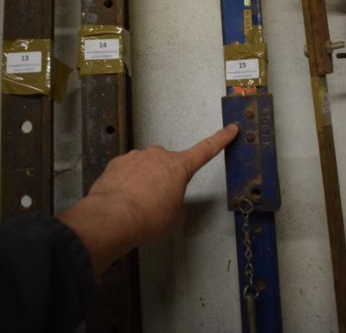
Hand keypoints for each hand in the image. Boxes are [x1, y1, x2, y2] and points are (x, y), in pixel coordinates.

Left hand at [58, 123, 238, 276]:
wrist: (112, 218)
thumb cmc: (149, 219)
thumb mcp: (174, 218)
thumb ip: (177, 203)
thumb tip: (168, 201)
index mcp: (179, 166)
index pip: (206, 150)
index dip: (221, 139)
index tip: (231, 128)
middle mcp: (159, 155)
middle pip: (168, 165)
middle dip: (165, 179)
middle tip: (157, 202)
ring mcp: (136, 156)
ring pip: (145, 168)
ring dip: (144, 182)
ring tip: (136, 205)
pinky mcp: (117, 163)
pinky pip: (127, 172)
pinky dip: (126, 184)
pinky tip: (121, 201)